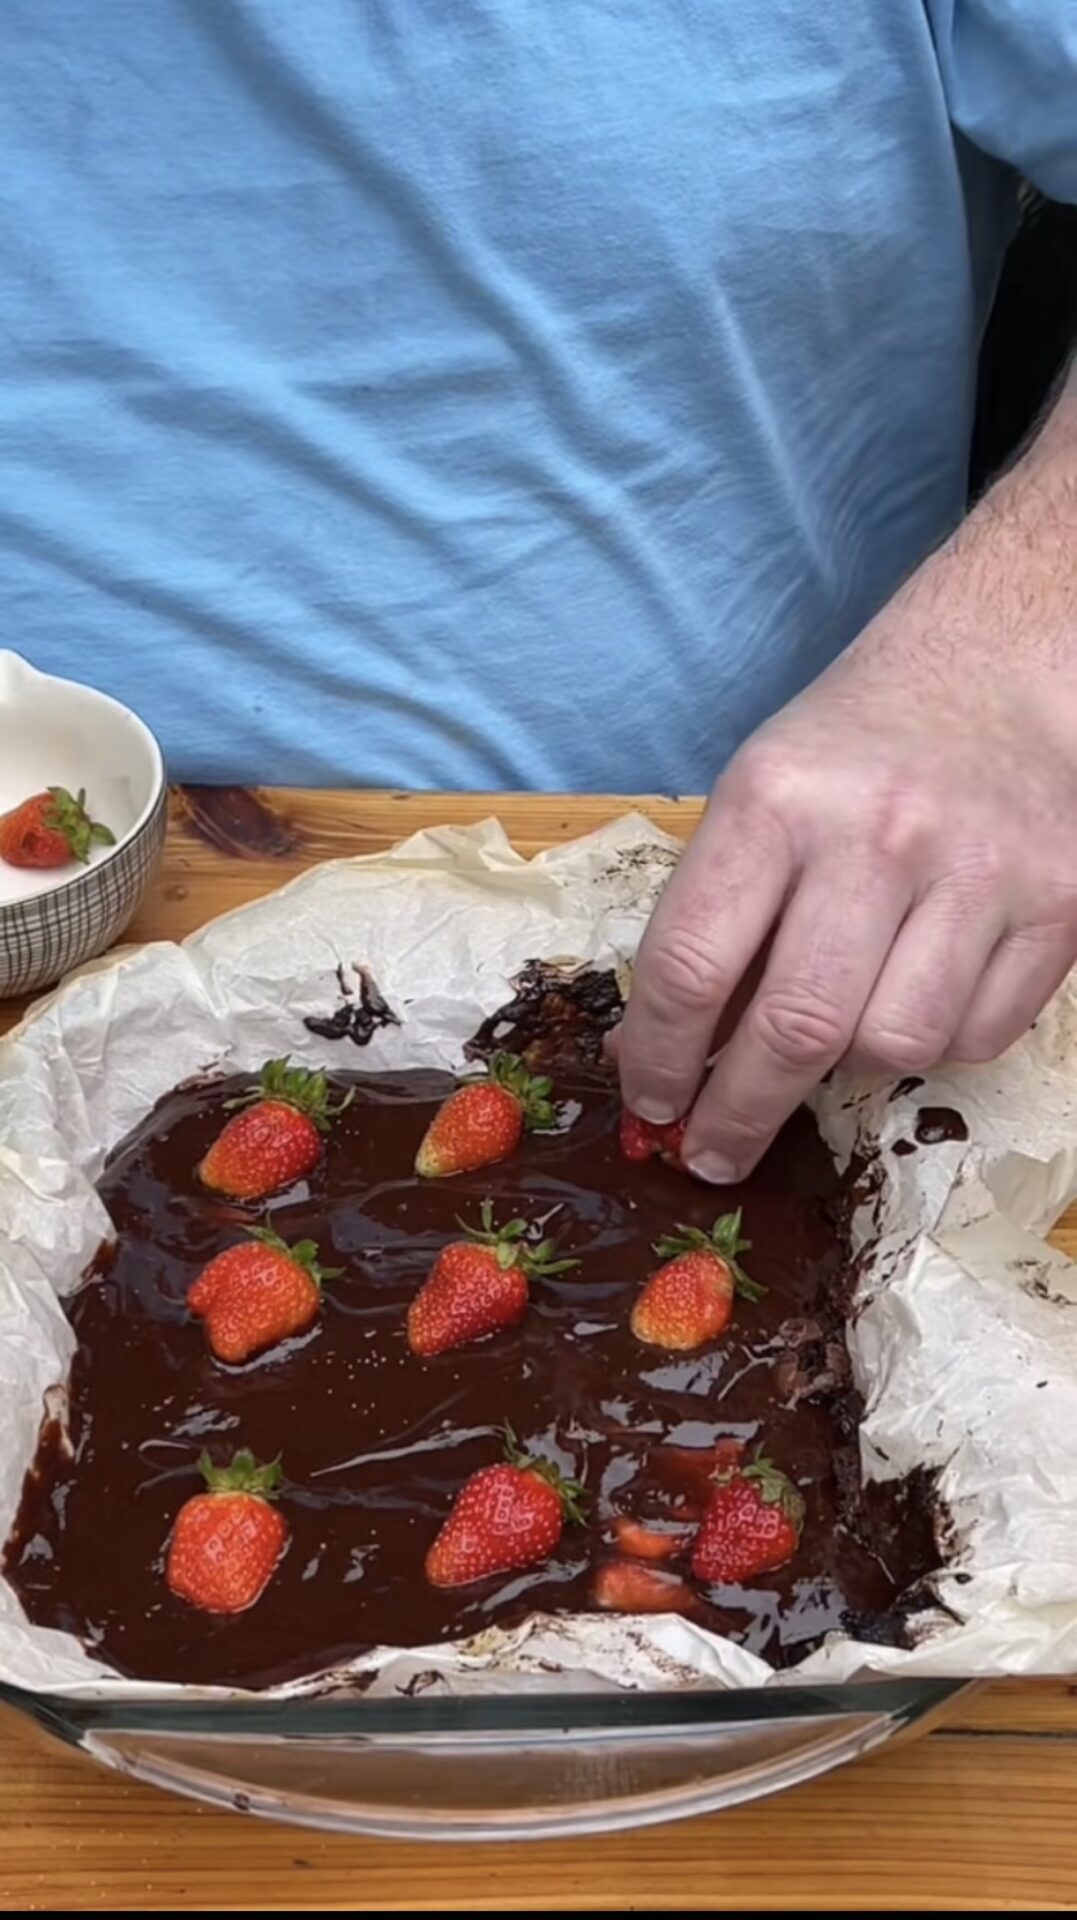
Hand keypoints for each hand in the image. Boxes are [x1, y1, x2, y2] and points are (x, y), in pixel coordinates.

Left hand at [618, 386, 1076, 1181]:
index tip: (650, 1102)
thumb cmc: (853, 747)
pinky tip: (915, 995)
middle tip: (713, 1152)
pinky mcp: (1057, 905)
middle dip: (739, 1111)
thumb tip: (670, 1058)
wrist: (998, 670)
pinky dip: (934, 1044)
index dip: (659, 1055)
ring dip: (849, 1068)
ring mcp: (979, 871)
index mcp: (776, 799)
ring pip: (894, 1046)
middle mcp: (878, 834)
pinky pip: (977, 1037)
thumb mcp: (756, 797)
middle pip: (796, 1027)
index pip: (693, 963)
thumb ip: (713, 917)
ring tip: (837, 1030)